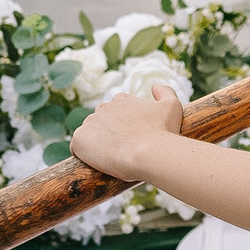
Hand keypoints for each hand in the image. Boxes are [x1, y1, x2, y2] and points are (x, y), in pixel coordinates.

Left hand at [69, 85, 183, 182]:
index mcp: (121, 99)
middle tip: (123, 151)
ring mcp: (89, 123)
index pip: (116, 113)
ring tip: (112, 159)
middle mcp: (102, 107)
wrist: (149, 153)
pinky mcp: (79, 140)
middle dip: (109, 135)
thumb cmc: (163, 132)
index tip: (132, 140)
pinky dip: (85, 155)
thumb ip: (165, 91)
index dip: (123, 128)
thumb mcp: (172, 107)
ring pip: (90, 135)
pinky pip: (77, 148)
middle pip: (102, 123)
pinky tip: (98, 162)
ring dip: (97, 145)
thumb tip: (153, 86)